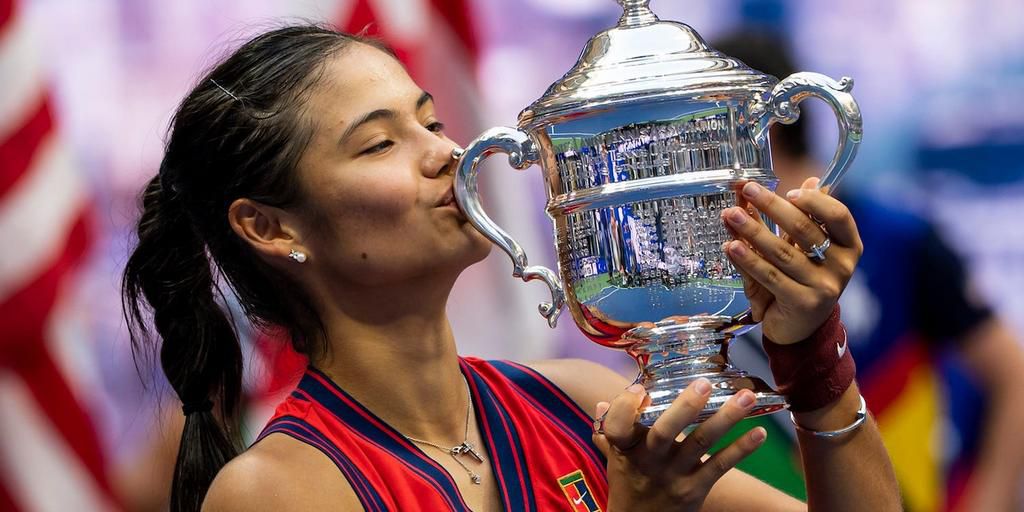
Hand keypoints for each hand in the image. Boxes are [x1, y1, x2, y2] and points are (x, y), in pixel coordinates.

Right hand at [592, 379, 766, 511]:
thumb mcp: (615, 457)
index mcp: (624, 448)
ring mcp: (673, 476)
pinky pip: (720, 466)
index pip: (617, 425)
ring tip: (746, 397)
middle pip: (665, 431)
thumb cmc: (629, 483)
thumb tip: (604, 400)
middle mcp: (648, 461)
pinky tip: (760, 433)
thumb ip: (611, 430)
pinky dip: (741, 449)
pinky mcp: (695, 490)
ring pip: (700, 442)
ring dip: (726, 418)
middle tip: (705, 383)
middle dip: (686, 406)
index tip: (639, 388)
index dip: (625, 406)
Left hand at [721, 178, 862, 343]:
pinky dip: (748, 259)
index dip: (815, 201)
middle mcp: (842, 266)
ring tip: (731, 214)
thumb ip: (803, 216)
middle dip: (772, 207)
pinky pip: (769, 276)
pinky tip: (732, 246)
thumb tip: (809, 179)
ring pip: (782, 252)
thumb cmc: (803, 278)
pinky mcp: (803, 303)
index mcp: (849, 245)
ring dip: (753, 230)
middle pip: (804, 230)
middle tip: (748, 190)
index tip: (788, 190)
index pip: (838, 216)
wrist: (801, 328)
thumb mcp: (806, 247)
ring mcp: (824, 287)